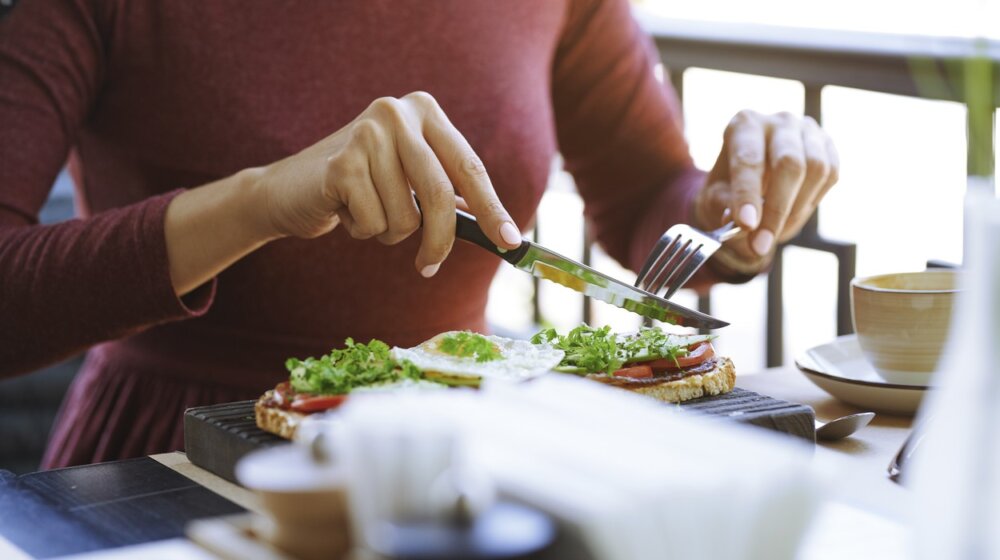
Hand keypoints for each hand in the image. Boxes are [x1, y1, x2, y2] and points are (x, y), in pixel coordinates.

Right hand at [254, 91, 520, 276]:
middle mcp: (397, 113)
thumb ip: (450, 195)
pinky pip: (375, 223)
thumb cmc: (361, 188)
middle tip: (429, 267)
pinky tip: (345, 211)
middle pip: (440, 195)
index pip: (469, 167)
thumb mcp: (410, 181)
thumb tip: (502, 230)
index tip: (511, 242)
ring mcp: (367, 134)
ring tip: (367, 212)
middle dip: (439, 240)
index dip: (492, 209)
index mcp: (424, 111)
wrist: (289, 189)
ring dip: (389, 232)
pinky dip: (363, 230)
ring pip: (406, 217)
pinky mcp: (341, 164)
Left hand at [692, 110, 839, 274]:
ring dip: (796, 210)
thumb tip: (745, 224)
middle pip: (789, 163)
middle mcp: (777, 121)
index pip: (749, 160)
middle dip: (776, 210)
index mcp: (743, 125)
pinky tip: (792, 213)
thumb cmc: (728, 188)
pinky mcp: (827, 145)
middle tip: (760, 245)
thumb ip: (725, 207)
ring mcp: (806, 130)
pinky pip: (831, 175)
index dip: (748, 194)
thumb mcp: (715, 198)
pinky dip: (812, 202)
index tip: (747, 224)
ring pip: (816, 169)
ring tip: (774, 232)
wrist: (751, 180)